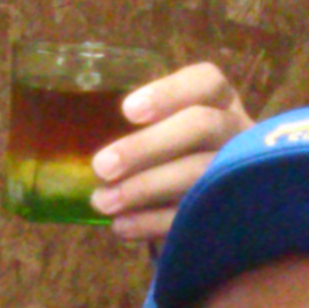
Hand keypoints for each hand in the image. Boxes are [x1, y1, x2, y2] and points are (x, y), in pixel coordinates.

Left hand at [93, 62, 252, 241]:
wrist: (203, 213)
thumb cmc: (169, 161)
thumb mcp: (158, 134)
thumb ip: (131, 130)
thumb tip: (70, 144)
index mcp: (218, 102)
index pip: (206, 82)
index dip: (169, 92)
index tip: (127, 111)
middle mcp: (235, 131)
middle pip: (202, 126)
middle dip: (148, 146)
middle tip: (101, 166)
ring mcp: (238, 172)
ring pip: (199, 173)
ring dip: (144, 187)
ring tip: (102, 201)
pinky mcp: (229, 214)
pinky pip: (194, 215)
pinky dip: (153, 221)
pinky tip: (121, 225)